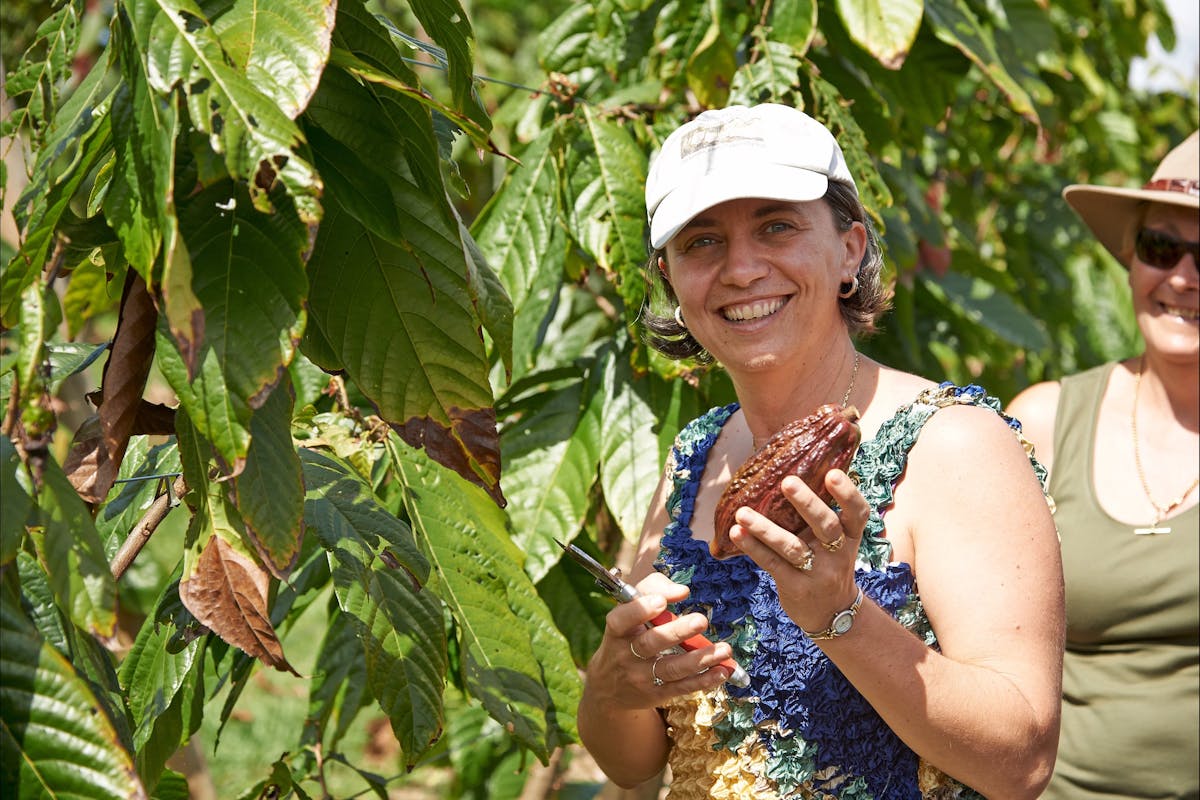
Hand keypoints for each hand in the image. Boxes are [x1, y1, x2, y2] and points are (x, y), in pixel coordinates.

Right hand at [584, 572, 733, 707]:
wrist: (610, 688)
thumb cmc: (628, 636)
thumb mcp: (631, 610)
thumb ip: (654, 590)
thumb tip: (682, 591)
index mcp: (617, 631)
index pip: (621, 620)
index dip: (639, 610)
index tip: (661, 601)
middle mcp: (626, 655)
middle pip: (651, 643)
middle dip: (677, 632)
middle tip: (701, 620)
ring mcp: (641, 678)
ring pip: (671, 668)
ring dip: (700, 659)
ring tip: (725, 649)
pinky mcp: (656, 694)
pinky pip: (682, 687)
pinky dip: (704, 680)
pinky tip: (722, 671)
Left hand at [728, 468, 868, 632]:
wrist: (832, 613)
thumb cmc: (828, 562)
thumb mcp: (838, 540)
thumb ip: (825, 511)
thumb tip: (803, 465)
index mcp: (850, 536)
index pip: (858, 513)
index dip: (848, 494)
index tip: (832, 473)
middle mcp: (837, 553)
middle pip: (825, 526)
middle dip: (807, 503)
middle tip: (787, 481)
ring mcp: (817, 572)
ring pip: (792, 547)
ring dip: (765, 529)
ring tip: (742, 513)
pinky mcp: (796, 586)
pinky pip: (772, 564)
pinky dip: (753, 548)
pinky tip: (737, 533)